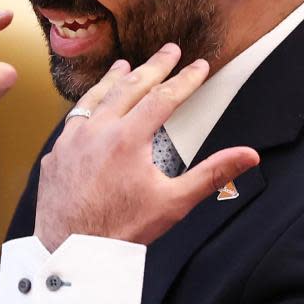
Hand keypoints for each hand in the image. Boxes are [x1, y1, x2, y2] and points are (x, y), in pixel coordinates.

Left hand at [34, 43, 259, 251]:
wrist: (73, 252)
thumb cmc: (123, 230)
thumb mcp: (174, 202)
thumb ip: (213, 174)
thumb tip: (249, 155)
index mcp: (129, 138)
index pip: (163, 97)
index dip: (185, 79)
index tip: (200, 65)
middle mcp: (98, 130)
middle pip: (129, 87)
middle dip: (154, 66)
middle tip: (170, 51)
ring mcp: (71, 140)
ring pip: (95, 99)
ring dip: (114, 79)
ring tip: (126, 65)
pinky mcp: (55, 155)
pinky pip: (72, 122)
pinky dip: (87, 108)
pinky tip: (91, 108)